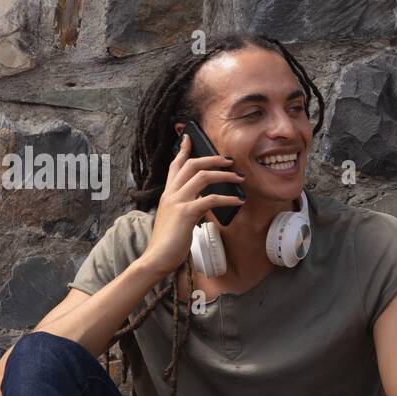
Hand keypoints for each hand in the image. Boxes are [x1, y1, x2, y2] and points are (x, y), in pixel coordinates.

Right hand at [141, 132, 245, 275]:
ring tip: (239, 179)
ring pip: (202, 177)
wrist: (157, 258)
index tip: (189, 136)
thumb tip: (202, 202)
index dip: (183, 150)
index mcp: (168, 194)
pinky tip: (238, 201)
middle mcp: (171, 193)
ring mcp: (177, 201)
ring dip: (224, 175)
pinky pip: (210, 199)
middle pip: (191, 165)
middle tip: (229, 160)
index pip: (175, 165)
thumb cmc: (168, 242)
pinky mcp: (186, 213)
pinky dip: (227, 199)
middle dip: (212, 159)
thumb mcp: (176, 219)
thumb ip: (186, 206)